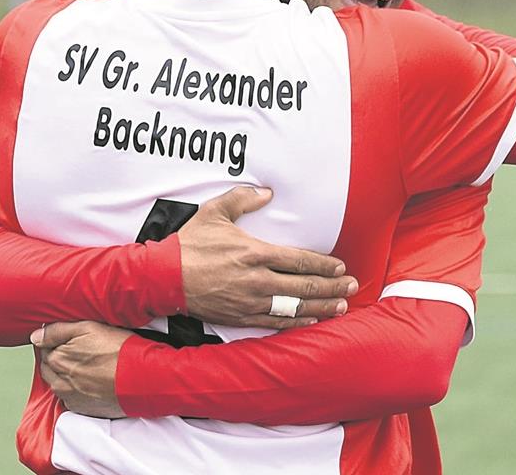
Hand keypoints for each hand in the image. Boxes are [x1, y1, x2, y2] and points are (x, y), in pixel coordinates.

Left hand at [31, 321, 130, 418]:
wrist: (141, 378)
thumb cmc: (117, 350)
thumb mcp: (87, 327)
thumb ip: (57, 331)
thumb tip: (36, 336)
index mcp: (57, 359)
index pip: (44, 347)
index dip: (57, 340)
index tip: (71, 338)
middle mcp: (59, 381)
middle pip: (49, 366)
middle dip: (58, 357)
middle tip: (79, 350)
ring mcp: (70, 397)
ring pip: (58, 382)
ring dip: (65, 373)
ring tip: (86, 364)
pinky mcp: (82, 409)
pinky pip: (70, 397)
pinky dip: (75, 388)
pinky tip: (90, 379)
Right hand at [178, 186, 357, 329]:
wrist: (164, 277)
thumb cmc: (189, 244)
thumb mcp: (214, 212)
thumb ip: (242, 199)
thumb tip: (267, 193)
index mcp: (255, 253)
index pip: (300, 261)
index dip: (324, 265)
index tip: (341, 266)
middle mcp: (258, 280)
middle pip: (304, 286)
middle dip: (332, 286)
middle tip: (351, 286)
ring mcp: (250, 301)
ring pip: (295, 307)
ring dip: (320, 306)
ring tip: (340, 306)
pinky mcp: (241, 316)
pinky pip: (275, 322)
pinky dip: (296, 322)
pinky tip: (311, 321)